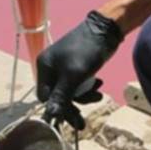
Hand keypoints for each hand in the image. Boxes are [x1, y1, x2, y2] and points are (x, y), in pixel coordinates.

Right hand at [37, 11, 121, 129]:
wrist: (106, 29)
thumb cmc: (86, 51)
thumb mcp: (73, 76)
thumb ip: (62, 96)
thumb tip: (51, 116)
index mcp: (44, 67)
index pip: (45, 97)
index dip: (58, 108)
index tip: (72, 117)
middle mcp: (51, 67)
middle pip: (58, 95)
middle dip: (74, 104)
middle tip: (84, 120)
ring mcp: (63, 66)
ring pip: (70, 90)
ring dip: (84, 95)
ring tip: (99, 94)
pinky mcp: (76, 65)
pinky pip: (78, 83)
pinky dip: (88, 86)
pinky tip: (99, 84)